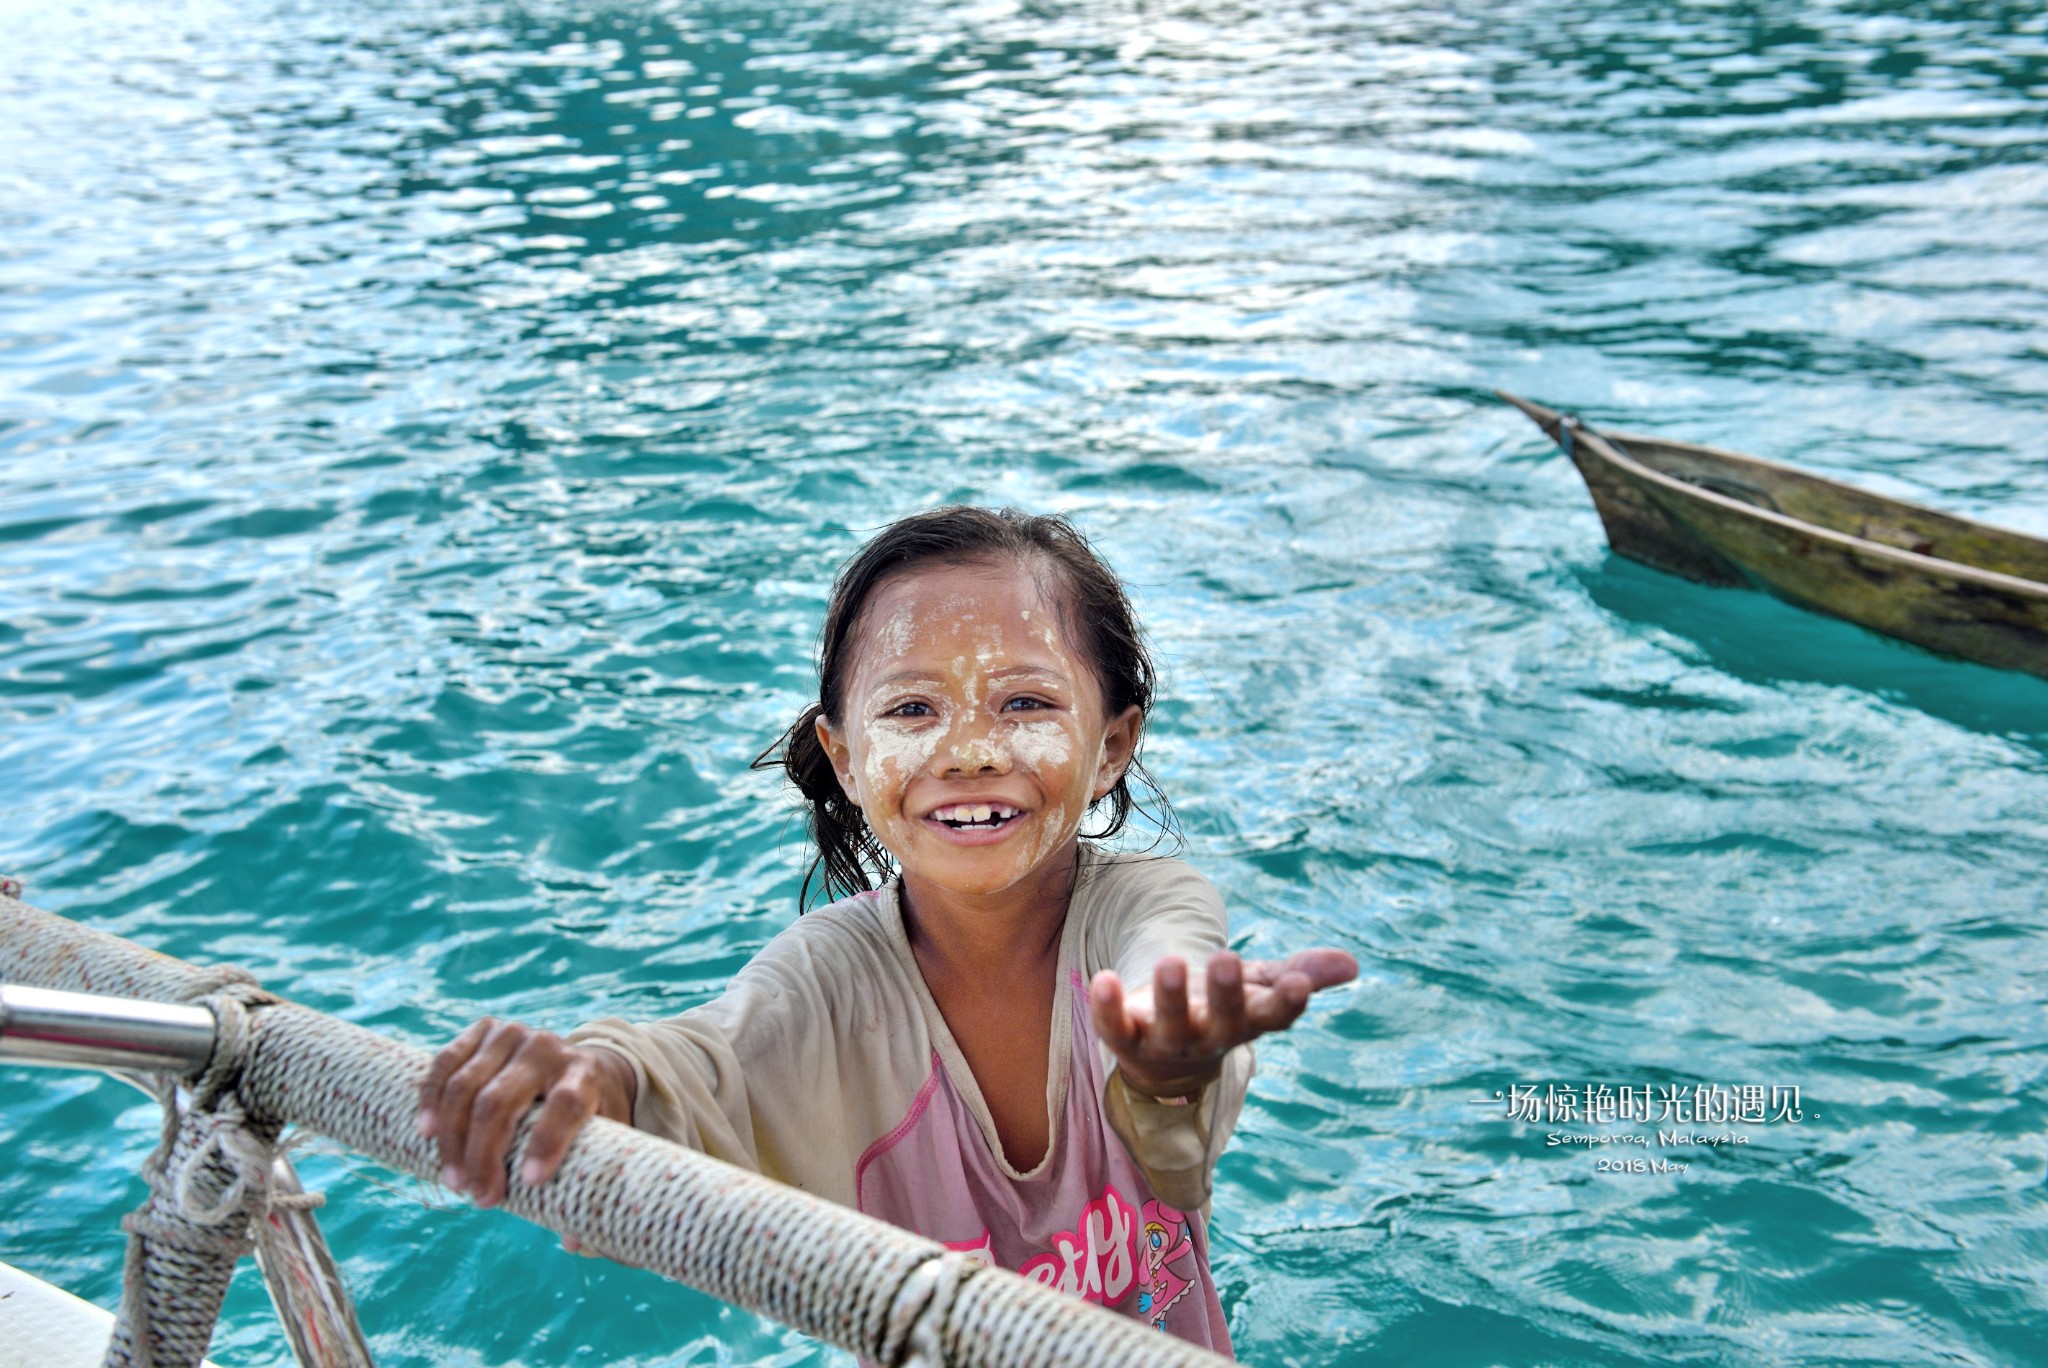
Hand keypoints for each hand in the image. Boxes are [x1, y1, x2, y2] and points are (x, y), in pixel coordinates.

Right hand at [416, 1018, 635, 1219]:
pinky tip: (426, 1133)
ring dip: (453, 1140)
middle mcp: (548, 1049)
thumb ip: (592, 1184)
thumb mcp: (604, 1141)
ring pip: (467, 1087)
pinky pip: (445, 1063)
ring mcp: (512, 1035)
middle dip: (485, 1156)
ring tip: (454, 1181)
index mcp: (585, 1075)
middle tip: (480, 1199)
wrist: (578, 1061)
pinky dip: (431, 1099)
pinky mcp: (482, 1031)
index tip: (530, 1183)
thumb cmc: (590, 1114)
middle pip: (502, 1102)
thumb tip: (577, 1243)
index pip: (566, 1105)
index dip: (547, 1143)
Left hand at [1090, 948, 1356, 1099]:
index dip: (1286, 1003)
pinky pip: (1115, 1028)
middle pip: (1222, 1023)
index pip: (1272, 1018)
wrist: (1165, 1055)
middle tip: (1227, 959)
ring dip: (1170, 996)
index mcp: (1247, 1023)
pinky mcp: (1125, 1037)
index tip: (1297, 985)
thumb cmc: (1222, 1009)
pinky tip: (1102, 978)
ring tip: (1170, 961)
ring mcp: (1166, 1042)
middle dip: (1225, 994)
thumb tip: (1352, 964)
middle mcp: (1209, 1037)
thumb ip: (1301, 972)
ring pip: (1170, 1027)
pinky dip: (1107, 1007)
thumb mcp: (1260, 986)